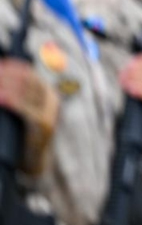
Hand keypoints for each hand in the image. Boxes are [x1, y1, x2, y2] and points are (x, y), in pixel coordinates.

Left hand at [0, 58, 58, 174]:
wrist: (35, 160)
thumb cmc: (24, 135)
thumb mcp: (26, 112)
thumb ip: (20, 98)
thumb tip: (2, 83)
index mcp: (48, 94)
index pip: (30, 73)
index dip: (12, 67)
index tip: (0, 64)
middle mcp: (52, 100)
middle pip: (27, 80)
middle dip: (6, 75)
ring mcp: (50, 112)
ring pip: (25, 92)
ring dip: (4, 86)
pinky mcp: (44, 124)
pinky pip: (25, 108)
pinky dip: (11, 101)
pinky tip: (0, 98)